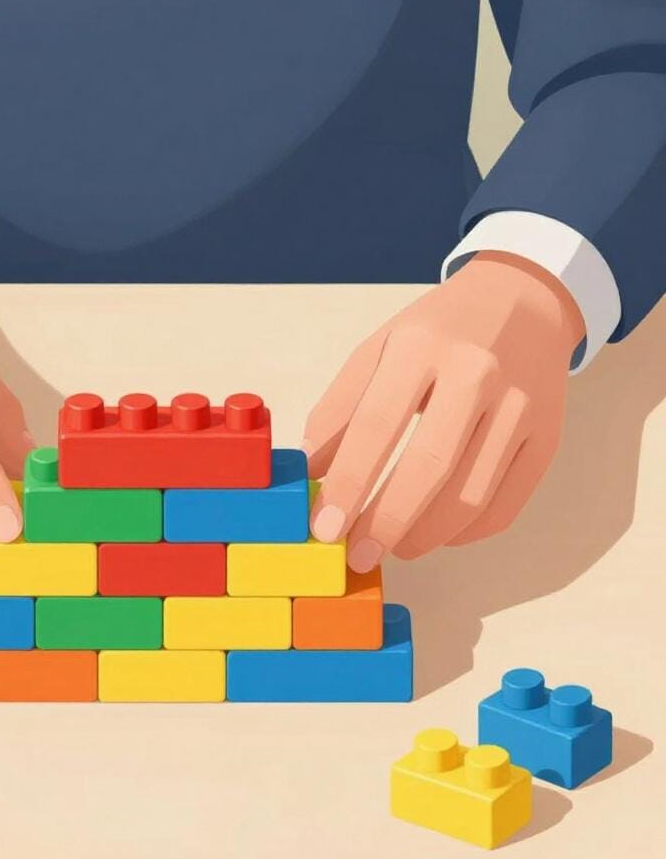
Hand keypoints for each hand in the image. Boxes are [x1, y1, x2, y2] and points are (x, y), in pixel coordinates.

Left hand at [303, 252, 585, 570]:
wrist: (524, 302)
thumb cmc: (437, 333)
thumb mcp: (378, 350)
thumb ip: (339, 410)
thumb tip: (311, 474)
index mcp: (421, 345)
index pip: (377, 426)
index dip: (347, 484)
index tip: (324, 527)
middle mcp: (477, 372)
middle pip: (430, 467)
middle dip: (387, 524)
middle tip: (359, 555)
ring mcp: (520, 406)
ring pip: (471, 496)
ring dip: (426, 536)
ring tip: (394, 546)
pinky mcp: (548, 437)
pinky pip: (505, 504)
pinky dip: (466, 532)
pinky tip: (438, 532)